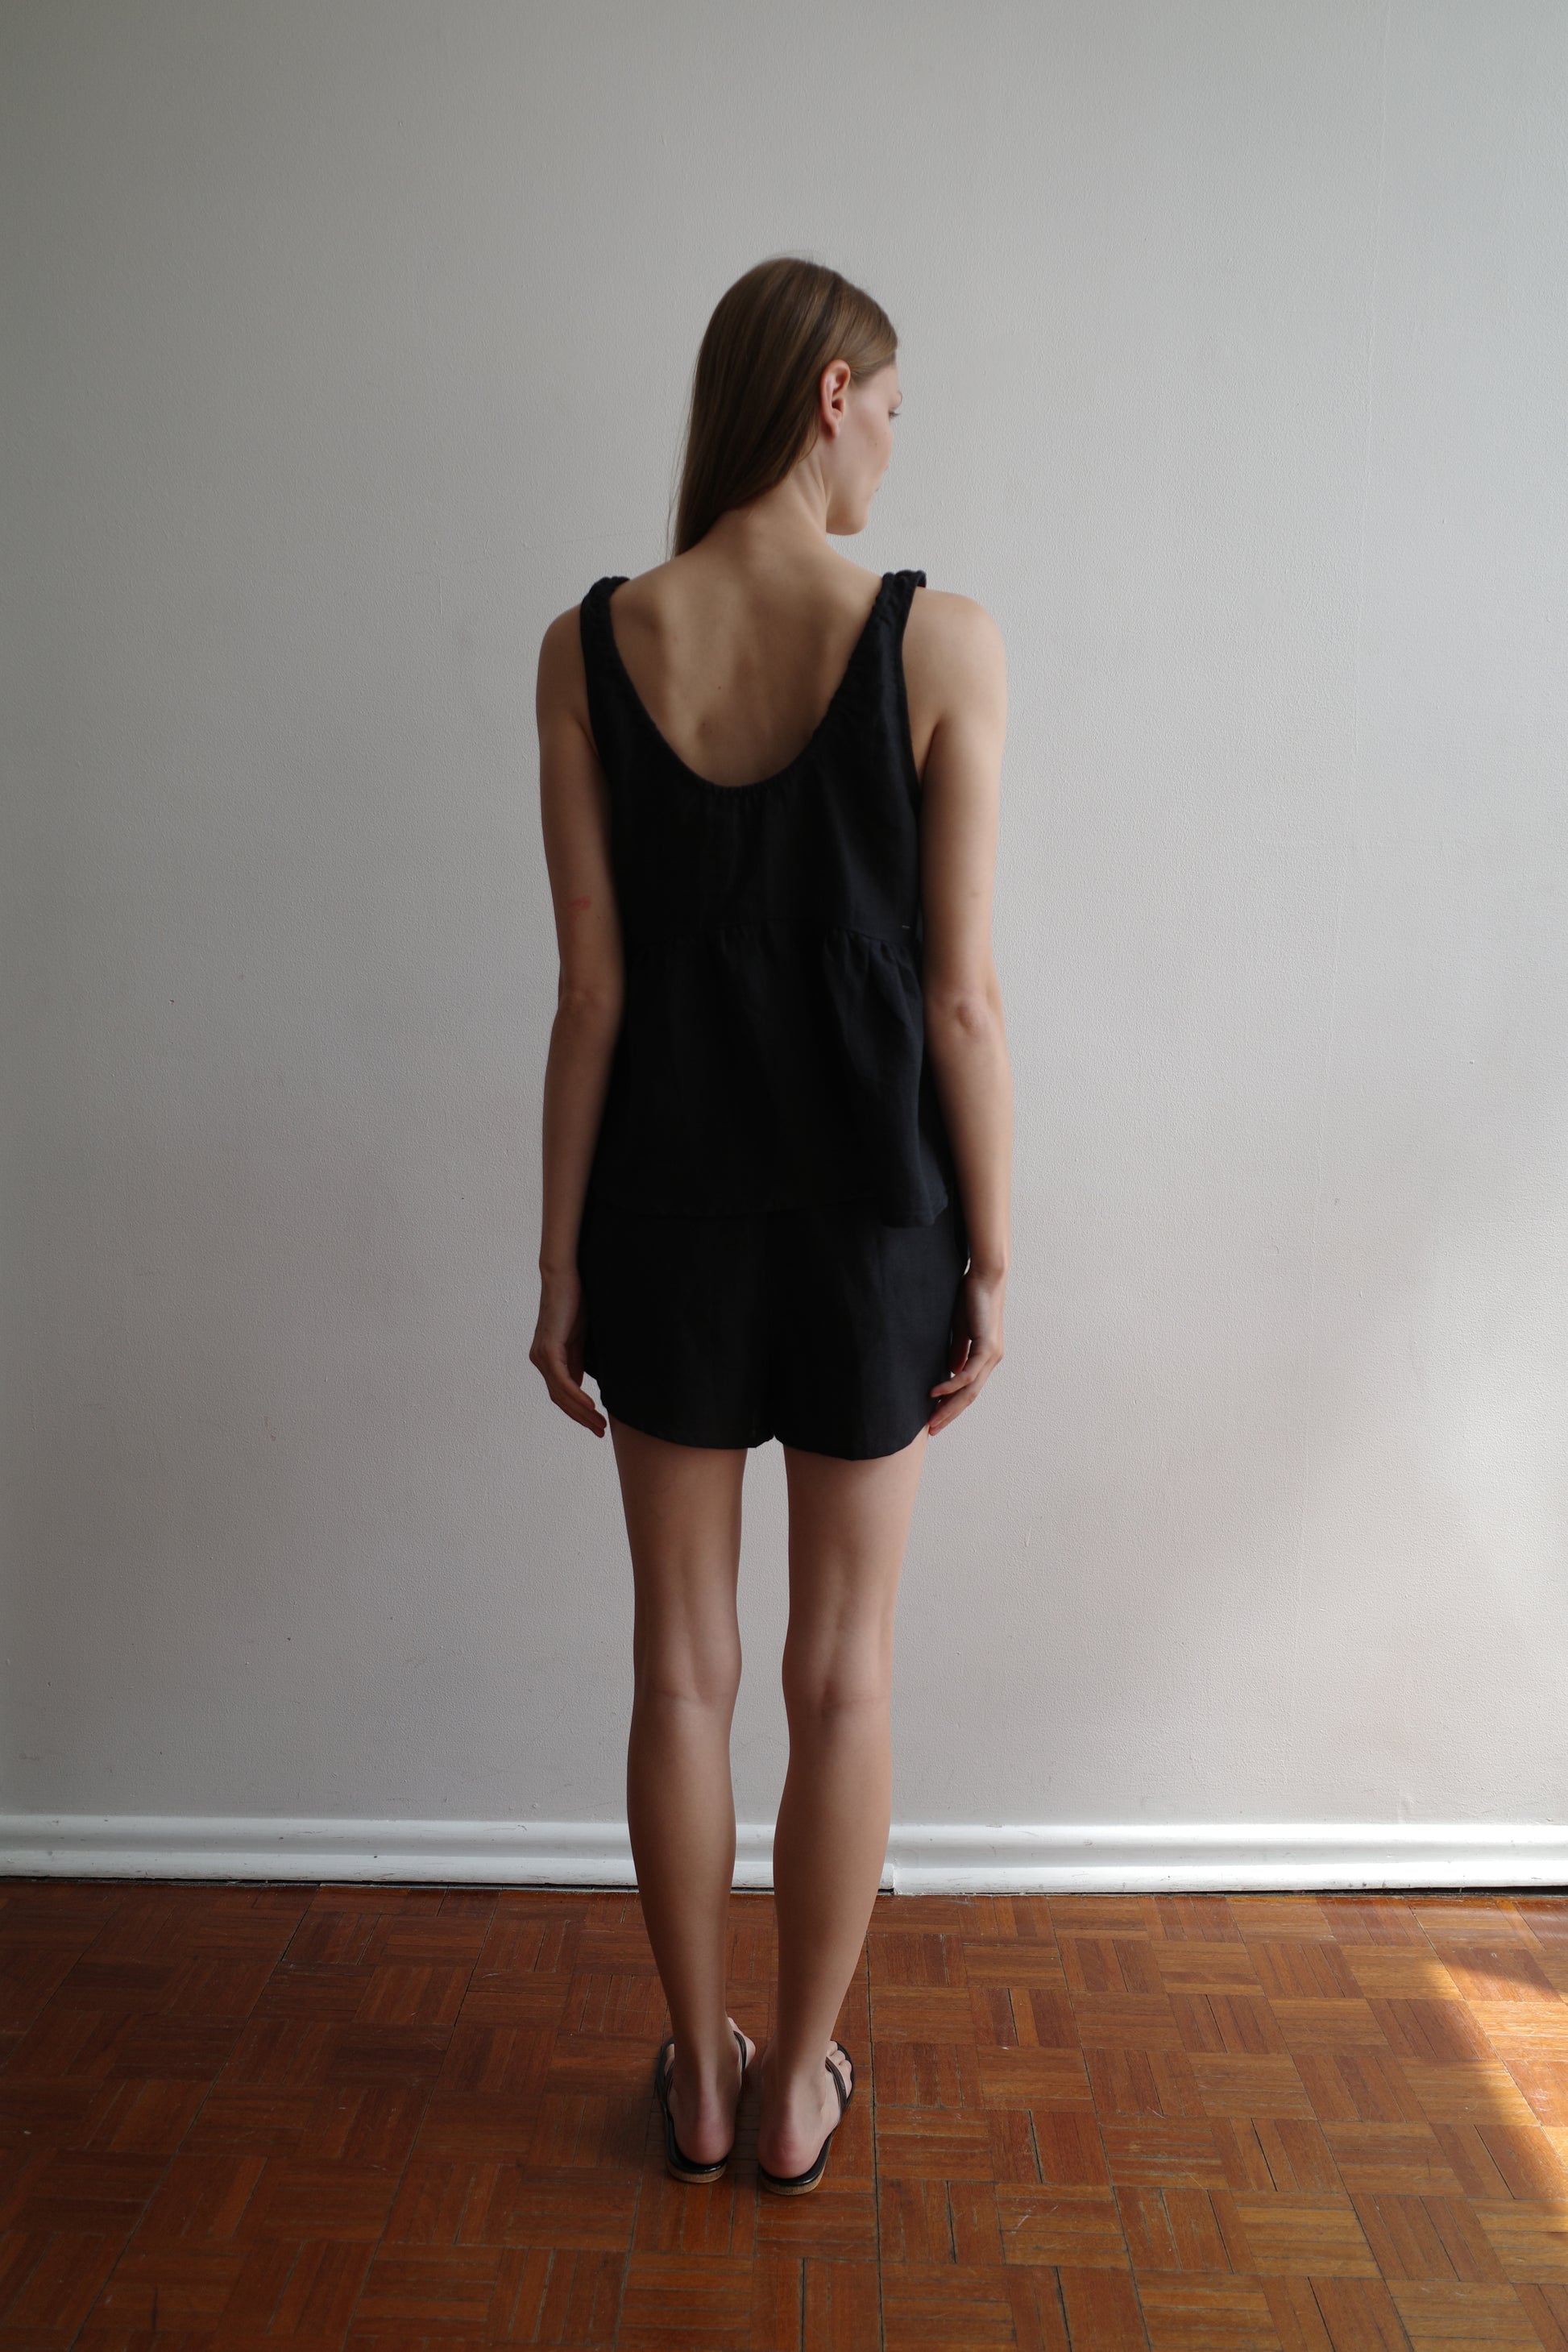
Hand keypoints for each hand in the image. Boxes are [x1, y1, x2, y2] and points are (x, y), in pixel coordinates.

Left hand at [529, 1268, 607, 1436]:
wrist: (566, 1276)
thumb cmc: (576, 1302)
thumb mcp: (580, 1339)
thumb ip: (578, 1362)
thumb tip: (582, 1387)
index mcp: (548, 1359)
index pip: (562, 1395)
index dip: (579, 1413)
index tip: (597, 1425)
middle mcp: (540, 1360)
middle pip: (560, 1400)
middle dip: (581, 1419)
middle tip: (601, 1432)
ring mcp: (542, 1356)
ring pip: (560, 1394)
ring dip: (581, 1413)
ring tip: (600, 1424)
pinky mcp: (548, 1349)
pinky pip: (562, 1380)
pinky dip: (575, 1396)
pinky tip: (591, 1406)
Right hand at [927, 1263, 1004, 1434]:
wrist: (985, 1278)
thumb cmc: (971, 1299)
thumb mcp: (960, 1329)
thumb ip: (957, 1350)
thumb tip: (951, 1371)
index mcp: (985, 1358)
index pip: (967, 1390)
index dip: (951, 1406)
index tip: (934, 1418)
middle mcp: (991, 1361)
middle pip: (968, 1397)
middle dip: (948, 1415)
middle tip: (931, 1430)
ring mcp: (991, 1356)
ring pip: (969, 1391)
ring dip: (948, 1407)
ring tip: (931, 1420)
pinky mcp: (987, 1347)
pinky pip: (968, 1374)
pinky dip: (951, 1385)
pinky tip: (935, 1393)